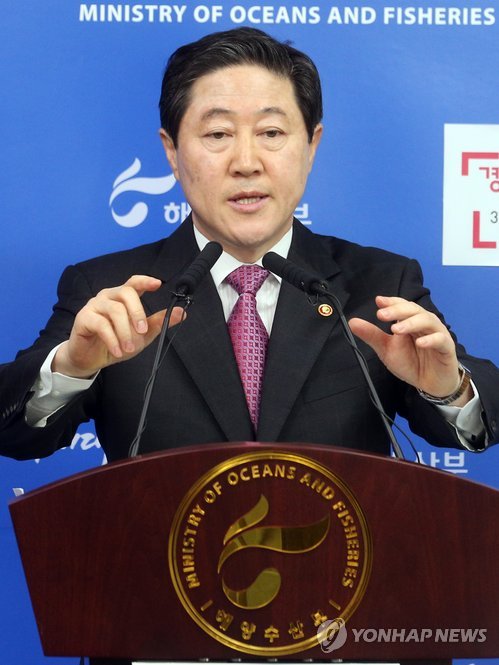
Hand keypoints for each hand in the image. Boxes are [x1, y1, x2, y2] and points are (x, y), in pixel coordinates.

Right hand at [52, 275, 184, 377]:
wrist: (91, 359)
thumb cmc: (117, 343)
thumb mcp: (142, 335)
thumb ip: (159, 322)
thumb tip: (181, 312)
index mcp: (123, 298)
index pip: (134, 283)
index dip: (145, 281)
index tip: (157, 284)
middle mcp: (108, 297)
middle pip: (126, 293)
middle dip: (138, 312)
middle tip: (142, 331)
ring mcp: (95, 305)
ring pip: (115, 310)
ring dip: (125, 332)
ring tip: (129, 348)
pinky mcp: (84, 318)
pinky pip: (101, 324)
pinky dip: (112, 340)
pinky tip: (117, 350)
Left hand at [349, 295, 471, 404]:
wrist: (430, 384)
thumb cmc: (411, 363)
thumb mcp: (386, 349)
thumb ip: (372, 335)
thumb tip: (352, 322)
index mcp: (410, 321)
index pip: (402, 306)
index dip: (391, 302)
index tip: (378, 301)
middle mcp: (424, 324)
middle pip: (414, 310)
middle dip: (397, 310)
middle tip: (382, 315)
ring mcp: (437, 334)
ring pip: (427, 321)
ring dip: (411, 323)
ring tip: (396, 329)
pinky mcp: (446, 348)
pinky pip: (441, 340)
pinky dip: (431, 339)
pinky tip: (420, 343)